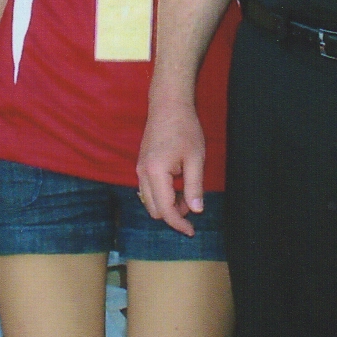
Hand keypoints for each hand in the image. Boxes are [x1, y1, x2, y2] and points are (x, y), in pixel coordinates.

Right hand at [136, 91, 206, 236]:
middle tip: (193, 203)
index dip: (179, 224)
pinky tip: (178, 183)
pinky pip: (148, 190)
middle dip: (173, 214)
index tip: (192, 231)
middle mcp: (142, 173)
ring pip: (150, 201)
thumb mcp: (195, 159)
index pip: (165, 210)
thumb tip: (196, 210)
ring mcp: (140, 169)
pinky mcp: (142, 165)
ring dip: (167, 205)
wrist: (168, 105)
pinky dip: (162, 195)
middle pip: (154, 210)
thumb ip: (194, 187)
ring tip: (187, 192)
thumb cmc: (184, 128)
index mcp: (155, 172)